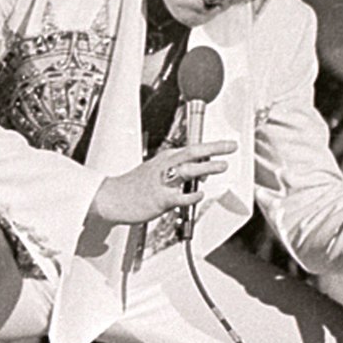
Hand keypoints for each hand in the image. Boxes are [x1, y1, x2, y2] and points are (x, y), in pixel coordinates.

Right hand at [88, 140, 236, 224]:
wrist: (111, 198)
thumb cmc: (134, 187)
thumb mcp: (156, 171)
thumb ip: (179, 171)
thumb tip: (203, 172)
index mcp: (165, 159)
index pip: (192, 148)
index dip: (212, 146)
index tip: (228, 144)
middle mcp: (164, 167)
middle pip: (192, 152)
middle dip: (214, 148)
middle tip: (232, 147)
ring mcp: (162, 182)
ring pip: (187, 170)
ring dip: (206, 167)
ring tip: (223, 166)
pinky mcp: (159, 199)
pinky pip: (178, 196)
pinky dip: (191, 195)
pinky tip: (200, 194)